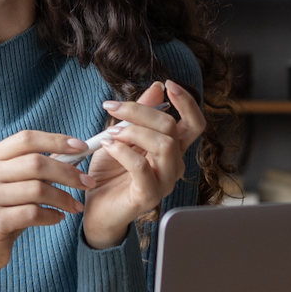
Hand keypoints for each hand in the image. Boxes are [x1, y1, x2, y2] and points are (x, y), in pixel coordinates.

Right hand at [0, 130, 90, 284]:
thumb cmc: (5, 211)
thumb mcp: (16, 184)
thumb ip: (38, 168)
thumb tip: (75, 152)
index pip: (26, 139)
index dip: (56, 140)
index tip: (81, 147)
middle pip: (35, 163)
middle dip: (68, 173)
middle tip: (87, 183)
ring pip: (38, 190)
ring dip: (64, 198)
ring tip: (75, 206)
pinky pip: (33, 213)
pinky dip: (52, 215)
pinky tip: (58, 218)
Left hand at [78, 80, 205, 249]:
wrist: (96, 207)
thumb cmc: (110, 172)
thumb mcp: (121, 135)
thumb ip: (139, 114)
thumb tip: (156, 87)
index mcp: (172, 149)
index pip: (194, 123)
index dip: (187, 102)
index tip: (169, 84)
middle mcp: (174, 165)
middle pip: (171, 128)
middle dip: (141, 111)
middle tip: (114, 108)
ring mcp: (164, 182)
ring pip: (163, 145)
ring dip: (134, 131)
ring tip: (111, 132)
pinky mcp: (148, 196)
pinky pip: (141, 167)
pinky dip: (123, 151)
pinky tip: (108, 146)